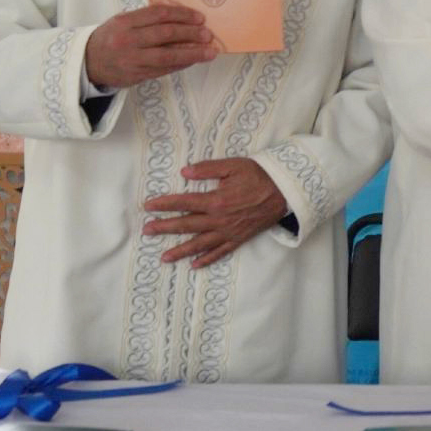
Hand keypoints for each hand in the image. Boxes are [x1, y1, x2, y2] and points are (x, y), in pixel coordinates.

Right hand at [85, 3, 217, 89]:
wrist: (87, 62)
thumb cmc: (110, 38)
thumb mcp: (123, 21)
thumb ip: (147, 19)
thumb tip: (182, 19)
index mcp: (124, 22)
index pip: (159, 14)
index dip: (182, 15)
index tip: (199, 17)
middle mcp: (127, 40)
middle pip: (165, 34)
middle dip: (191, 34)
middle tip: (208, 34)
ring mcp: (132, 60)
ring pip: (167, 56)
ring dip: (192, 54)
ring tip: (209, 51)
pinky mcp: (136, 76)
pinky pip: (163, 70)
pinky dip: (181, 64)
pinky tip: (193, 60)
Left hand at [141, 158, 287, 265]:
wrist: (284, 193)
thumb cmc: (258, 176)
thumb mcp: (233, 166)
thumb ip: (208, 169)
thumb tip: (185, 172)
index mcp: (216, 200)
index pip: (183, 203)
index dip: (164, 204)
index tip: (148, 206)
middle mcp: (219, 220)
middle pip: (186, 225)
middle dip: (164, 228)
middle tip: (146, 231)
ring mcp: (228, 232)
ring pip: (199, 244)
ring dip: (180, 251)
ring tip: (164, 257)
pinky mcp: (238, 239)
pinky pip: (220, 252)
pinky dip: (207, 259)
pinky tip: (194, 265)